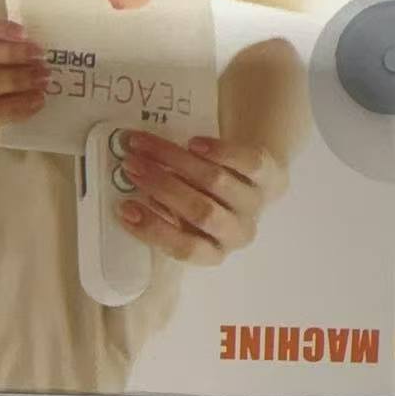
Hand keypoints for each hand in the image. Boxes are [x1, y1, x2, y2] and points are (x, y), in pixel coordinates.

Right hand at [113, 129, 284, 265]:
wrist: (251, 179)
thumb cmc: (203, 199)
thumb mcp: (181, 217)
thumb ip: (159, 212)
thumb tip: (129, 191)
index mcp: (212, 252)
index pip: (184, 249)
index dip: (154, 230)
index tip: (124, 208)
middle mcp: (238, 233)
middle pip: (200, 212)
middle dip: (161, 186)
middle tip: (131, 165)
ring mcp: (255, 205)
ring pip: (216, 182)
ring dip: (176, 161)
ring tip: (146, 145)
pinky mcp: (270, 176)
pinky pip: (248, 163)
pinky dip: (219, 152)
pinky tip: (193, 143)